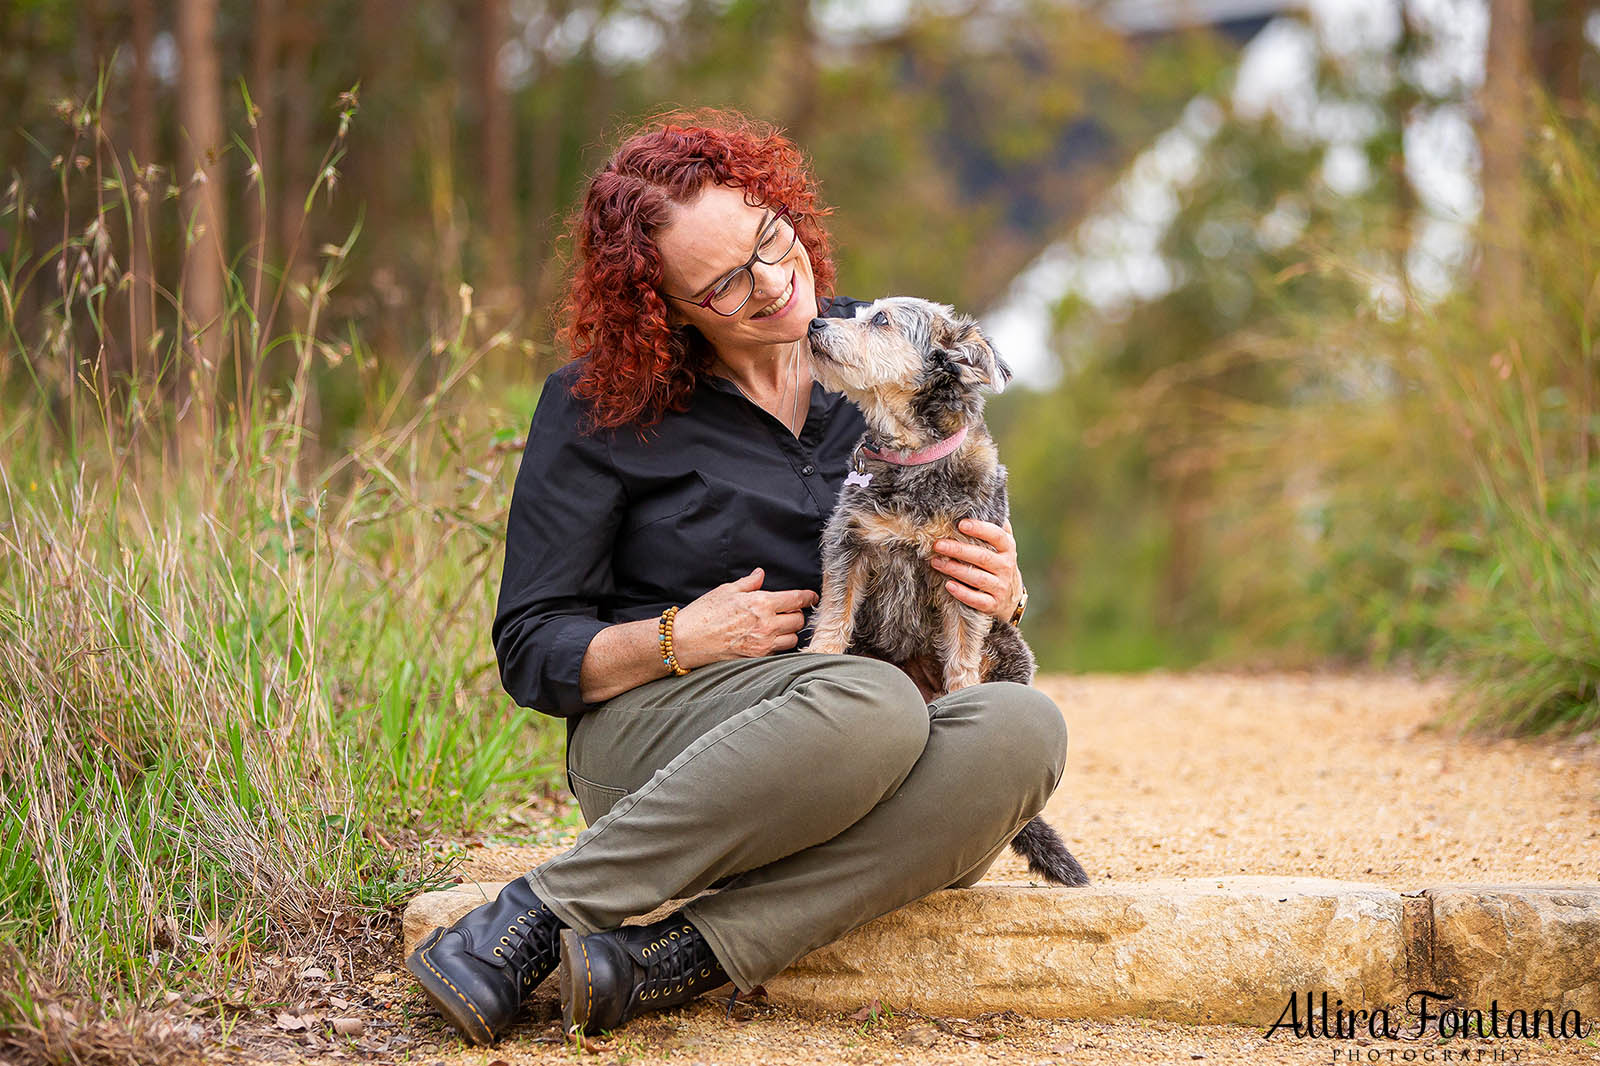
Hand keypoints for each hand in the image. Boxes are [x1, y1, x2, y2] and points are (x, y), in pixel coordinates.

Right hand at [672, 567, 817, 665]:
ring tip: (778, 626)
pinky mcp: (756, 658)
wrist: (686, 640)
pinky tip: (768, 638)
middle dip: (796, 614)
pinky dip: (778, 645)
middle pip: (799, 620)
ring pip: (793, 639)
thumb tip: (760, 575)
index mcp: (761, 603)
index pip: (796, 600)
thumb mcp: (726, 590)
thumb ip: (748, 583)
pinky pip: (778, 652)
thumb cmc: (703, 614)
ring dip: (789, 632)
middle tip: (788, 611)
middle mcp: (766, 625)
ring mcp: (763, 644)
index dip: (808, 597)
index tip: (811, 597)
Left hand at [930, 517, 1022, 624]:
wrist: (1010, 600)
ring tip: (936, 562)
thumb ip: (995, 528)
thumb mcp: (1002, 547)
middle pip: (982, 557)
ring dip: (955, 570)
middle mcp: (1006, 567)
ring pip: (977, 578)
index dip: (980, 529)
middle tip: (937, 544)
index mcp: (1008, 549)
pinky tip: (948, 585)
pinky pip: (977, 600)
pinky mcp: (992, 605)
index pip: (997, 536)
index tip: (961, 524)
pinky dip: (962, 593)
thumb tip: (981, 504)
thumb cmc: (998, 565)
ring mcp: (1000, 587)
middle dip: (958, 550)